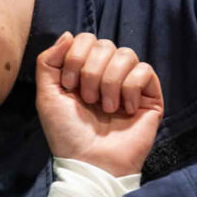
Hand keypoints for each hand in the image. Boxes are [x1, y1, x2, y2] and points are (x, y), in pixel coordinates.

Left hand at [35, 32, 163, 176]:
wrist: (91, 162)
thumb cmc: (68, 135)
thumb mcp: (47, 96)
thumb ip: (48, 62)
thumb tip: (68, 34)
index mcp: (84, 71)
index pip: (86, 39)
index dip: (76, 57)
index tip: (69, 86)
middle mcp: (108, 74)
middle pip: (105, 44)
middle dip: (92, 71)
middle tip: (88, 100)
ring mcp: (130, 84)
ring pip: (126, 54)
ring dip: (110, 81)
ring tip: (106, 108)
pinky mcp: (149, 96)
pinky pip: (144, 70)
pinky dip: (130, 89)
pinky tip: (125, 110)